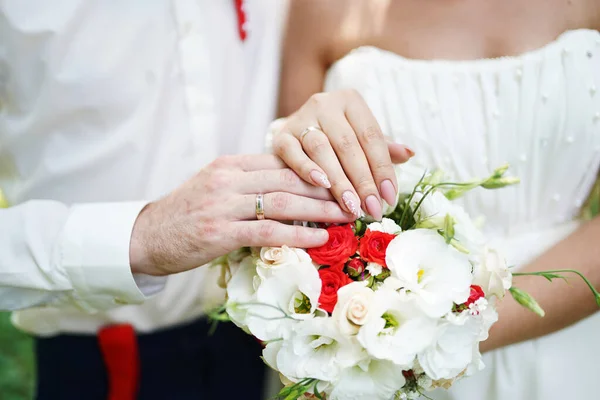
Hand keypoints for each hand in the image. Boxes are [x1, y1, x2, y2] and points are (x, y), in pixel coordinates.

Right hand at [129, 154, 353, 275]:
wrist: (146, 236)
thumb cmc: (185, 214)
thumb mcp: (214, 186)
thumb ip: (247, 181)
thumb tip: (288, 185)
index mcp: (229, 164)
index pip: (281, 160)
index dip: (316, 168)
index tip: (343, 175)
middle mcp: (228, 179)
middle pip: (287, 178)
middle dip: (326, 187)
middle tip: (356, 194)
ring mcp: (223, 205)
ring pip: (282, 202)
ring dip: (319, 210)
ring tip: (346, 215)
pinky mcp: (219, 233)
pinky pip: (267, 231)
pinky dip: (297, 234)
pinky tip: (320, 239)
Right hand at [273, 89, 413, 219]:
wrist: (296, 131)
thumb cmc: (336, 137)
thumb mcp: (361, 138)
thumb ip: (382, 148)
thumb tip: (409, 154)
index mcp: (350, 101)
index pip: (371, 136)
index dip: (382, 168)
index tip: (389, 197)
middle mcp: (325, 104)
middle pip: (348, 145)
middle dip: (363, 181)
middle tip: (372, 209)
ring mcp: (300, 117)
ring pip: (322, 149)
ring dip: (339, 181)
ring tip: (351, 206)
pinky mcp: (281, 135)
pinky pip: (293, 153)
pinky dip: (307, 170)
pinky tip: (323, 186)